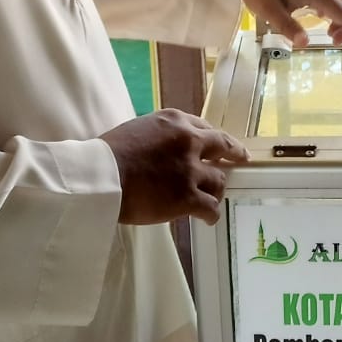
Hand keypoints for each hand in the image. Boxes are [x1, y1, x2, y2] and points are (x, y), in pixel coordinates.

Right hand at [101, 109, 248, 225]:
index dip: (213, 140)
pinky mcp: (188, 197)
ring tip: (211, 198)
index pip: (204, 128)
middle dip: (233, 154)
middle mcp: (190, 141)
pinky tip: (208, 219)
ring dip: (216, 189)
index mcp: (175, 121)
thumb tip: (168, 149)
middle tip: (240, 159)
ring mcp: (191, 170)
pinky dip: (212, 214)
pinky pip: (211, 207)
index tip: (218, 145)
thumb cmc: (108, 154)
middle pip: (223, 146)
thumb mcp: (139, 128)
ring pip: (218, 180)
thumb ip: (161, 135)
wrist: (101, 176)